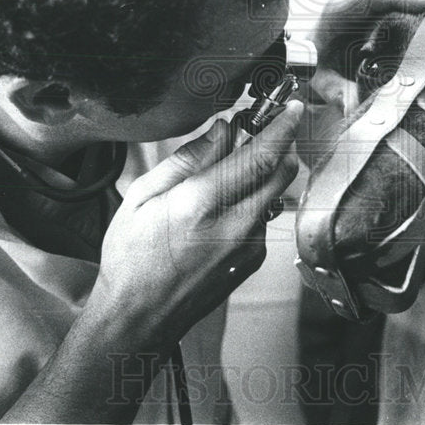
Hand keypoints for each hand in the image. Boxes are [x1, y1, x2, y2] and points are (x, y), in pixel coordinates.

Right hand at [89, 101, 301, 340]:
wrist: (139, 317)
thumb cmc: (132, 258)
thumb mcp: (143, 196)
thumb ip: (188, 159)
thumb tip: (221, 131)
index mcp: (202, 203)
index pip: (261, 156)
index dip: (283, 126)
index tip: (291, 108)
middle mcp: (234, 225)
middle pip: (283, 171)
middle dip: (278, 146)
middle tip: (257, 134)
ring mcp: (248, 246)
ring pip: (275, 194)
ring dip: (263, 176)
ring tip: (226, 179)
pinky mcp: (253, 260)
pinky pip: (264, 218)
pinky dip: (252, 204)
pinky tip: (219, 214)